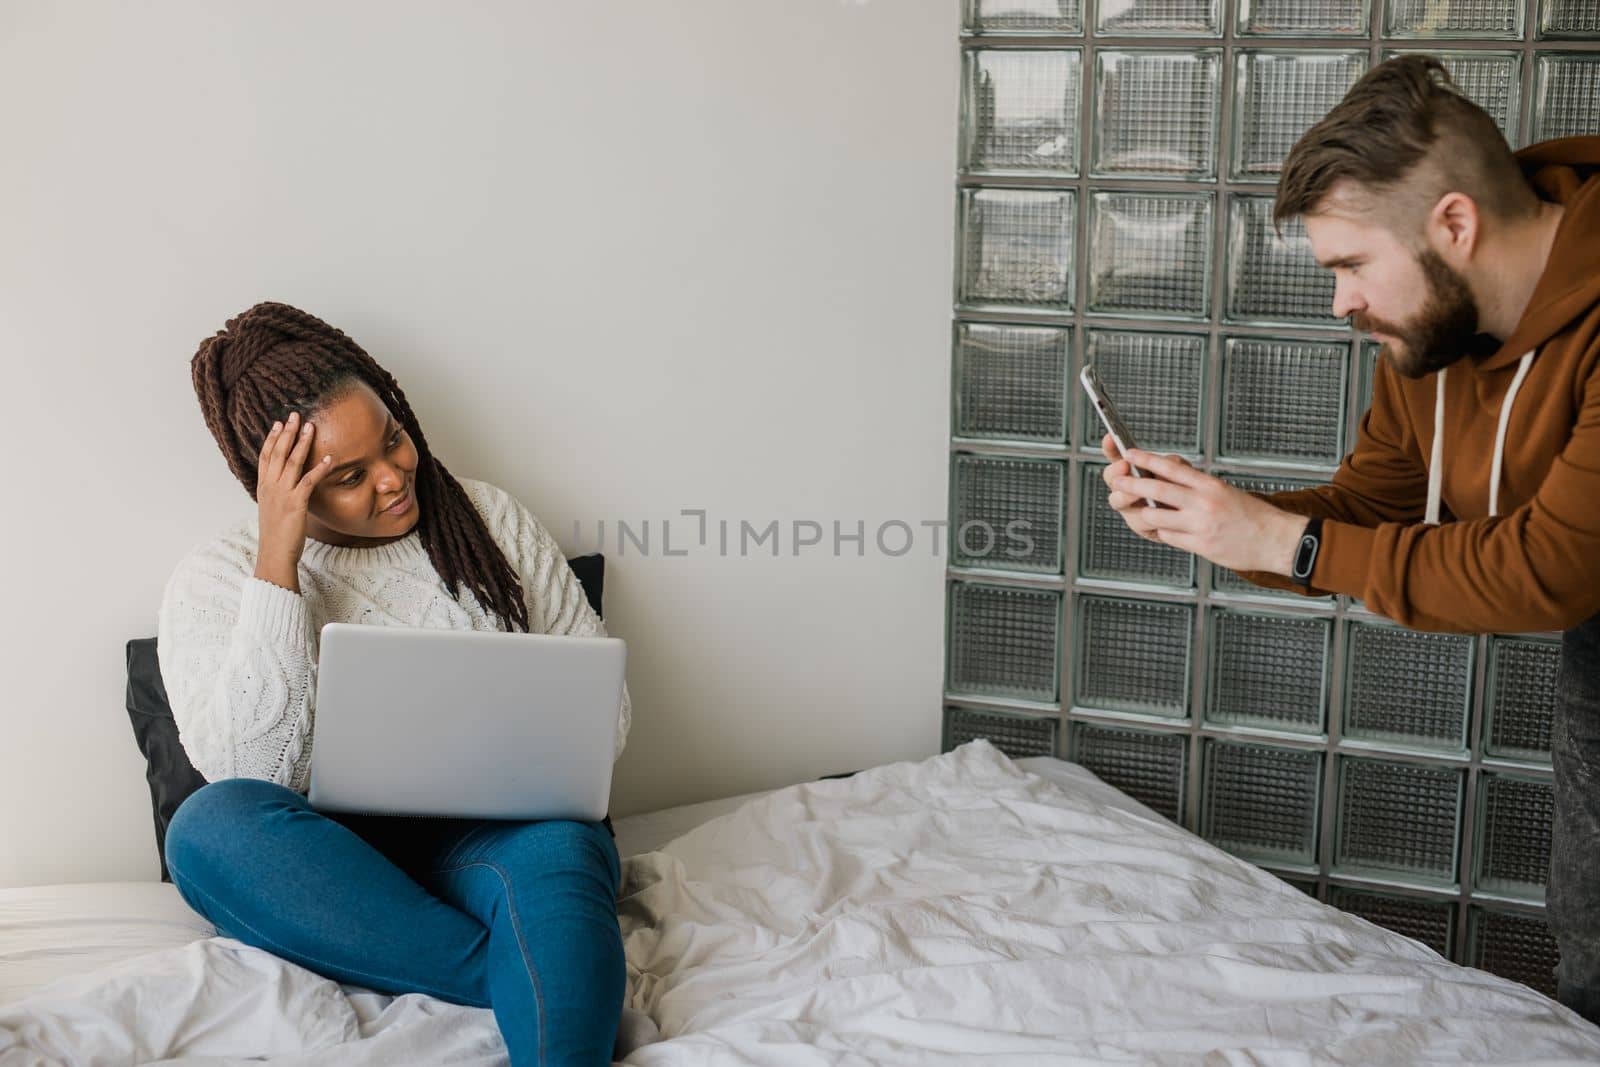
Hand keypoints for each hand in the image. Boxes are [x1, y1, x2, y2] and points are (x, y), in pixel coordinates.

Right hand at [255, 411, 334, 576]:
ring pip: (291, 462)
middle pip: (277, 453)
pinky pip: (308, 481)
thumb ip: (278, 493)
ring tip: (311, 426)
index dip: (272, 438)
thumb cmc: (277, 534)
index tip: (279, 423)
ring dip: (302, 443)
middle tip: (295, 414)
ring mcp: (281, 494)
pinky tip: (330, 458)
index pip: (265, 456)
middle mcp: (270, 487)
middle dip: (287, 432)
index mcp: (263, 487)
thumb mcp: (274, 509)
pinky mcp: (295, 504)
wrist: (274, 554)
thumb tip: (286, 485)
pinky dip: (319, 468)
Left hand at [1100, 439, 1306, 575]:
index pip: (1172, 468)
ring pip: (1157, 516)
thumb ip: (1195, 488)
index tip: (1129, 454)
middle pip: (1157, 490)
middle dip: (1132, 485)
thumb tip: (1165, 480)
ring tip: (1140, 510)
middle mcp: (1204, 502)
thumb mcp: (1224, 492)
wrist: (1276, 539)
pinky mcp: (1200, 545)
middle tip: (1118, 481)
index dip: (1147, 460)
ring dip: (1144, 514)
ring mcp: (1200, 524)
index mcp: (1209, 485)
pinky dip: (1162, 532)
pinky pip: (1168, 537)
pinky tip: (1163, 530)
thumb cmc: (1250, 515)